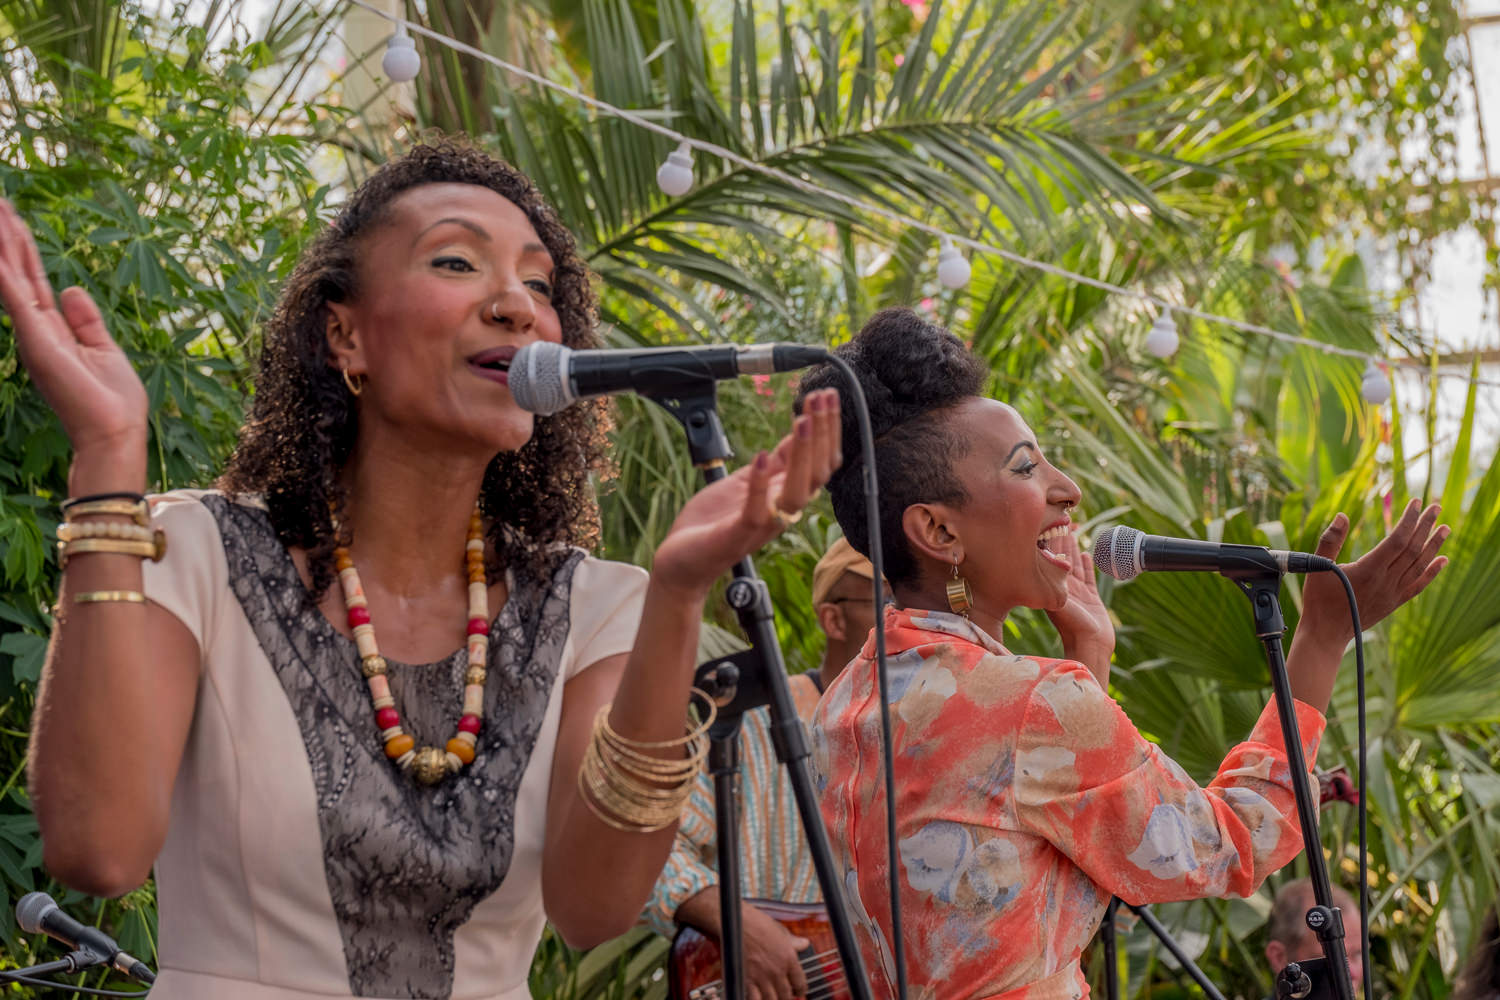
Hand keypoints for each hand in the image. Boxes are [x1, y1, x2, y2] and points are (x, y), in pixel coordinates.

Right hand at [0, 199, 147, 458]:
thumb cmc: (112, 401)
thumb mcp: (104, 349)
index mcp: (53, 328)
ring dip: (0, 242)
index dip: (21, 245)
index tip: (9, 213)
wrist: (114, 433)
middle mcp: (36, 327)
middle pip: (16, 268)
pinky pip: (15, 296)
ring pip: (10, 275)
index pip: (32, 276)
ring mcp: (33, 333)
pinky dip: (3, 271)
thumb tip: (71, 288)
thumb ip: (86, 319)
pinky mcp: (37, 340)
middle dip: (4, 232)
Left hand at [651, 389, 840, 594]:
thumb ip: (778, 462)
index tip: (827, 396)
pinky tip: (762, 456)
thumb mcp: (749, 480)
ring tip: (801, 421)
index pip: (821, 462)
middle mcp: (781, 510)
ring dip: (802, 455)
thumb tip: (801, 429)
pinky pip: (757, 513)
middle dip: (822, 433)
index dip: (828, 429)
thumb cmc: (714, 522)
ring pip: (797, 493)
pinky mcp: (736, 535)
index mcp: (785, 495)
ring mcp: (761, 524)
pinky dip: (761, 486)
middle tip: (822, 398)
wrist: (682, 561)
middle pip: (818, 473)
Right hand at [740, 903, 810, 999]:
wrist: (737, 922)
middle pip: (786, 995)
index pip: (800, 982)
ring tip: (773, 998)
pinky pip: (754, 999)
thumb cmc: (758, 923)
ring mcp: (762, 977)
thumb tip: (804, 944)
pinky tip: (757, 998)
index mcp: (789, 958)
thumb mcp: (780, 930)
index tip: (799, 991)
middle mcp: (777, 971)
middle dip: (787, 998)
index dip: (801, 989)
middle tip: (785, 997)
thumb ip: (793, 942)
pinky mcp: (746, 980)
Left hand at [1044, 525, 1114, 683]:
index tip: (1046, 520)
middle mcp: (1062, 586)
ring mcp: (1077, 591)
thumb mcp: (1056, 602)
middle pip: (1059, 556)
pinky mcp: (1091, 597)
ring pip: (1073, 563)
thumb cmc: (1072, 626)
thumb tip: (1033, 569)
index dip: (1047, 538)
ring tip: (1070, 529)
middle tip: (1059, 517)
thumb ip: (1049, 586)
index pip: (1047, 556)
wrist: (1090, 645)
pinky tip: (1085, 553)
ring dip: (1072, 547)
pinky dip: (1086, 564)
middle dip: (1059, 537)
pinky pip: (1088, 575)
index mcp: (1051, 585)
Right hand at [1299, 500, 1447, 645]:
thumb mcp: (1318, 566)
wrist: (1326, 633)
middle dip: (1426, 525)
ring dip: (1434, 545)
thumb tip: (1342, 516)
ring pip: (1420, 565)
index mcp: (1369, 569)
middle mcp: (1386, 581)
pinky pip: (1418, 585)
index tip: (1416, 503)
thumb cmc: (1319, 599)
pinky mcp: (1394, 603)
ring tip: (1445, 528)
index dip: (1409, 520)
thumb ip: (1331, 540)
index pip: (1397, 539)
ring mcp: (1392, 593)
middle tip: (1436, 507)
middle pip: (1413, 549)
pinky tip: (1443, 560)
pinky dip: (1432, 572)